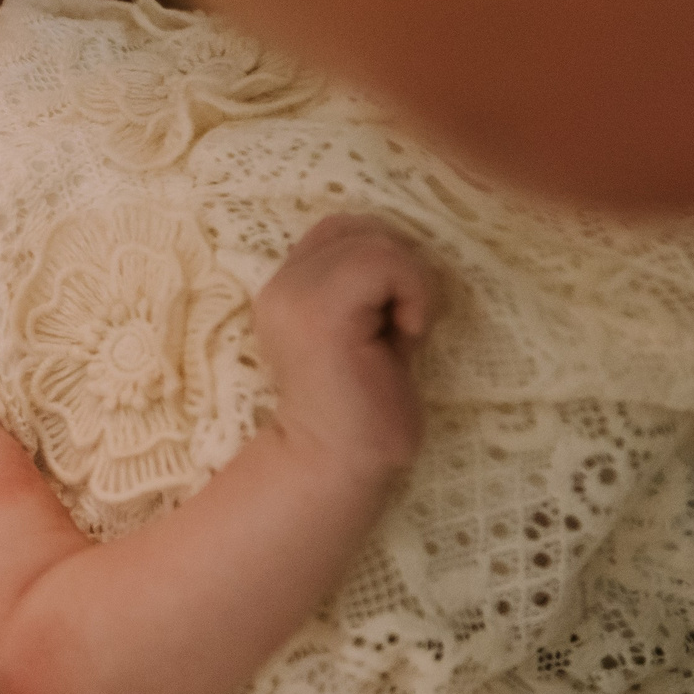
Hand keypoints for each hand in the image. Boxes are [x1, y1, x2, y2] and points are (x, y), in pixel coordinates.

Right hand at [253, 214, 435, 477]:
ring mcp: (295, 294)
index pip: (340, 229)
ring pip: (375, 241)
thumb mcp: (368, 328)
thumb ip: (371, 286)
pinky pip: (384, 263)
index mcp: (287, 287)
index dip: (380, 260)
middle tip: (398, 326)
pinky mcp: (321, 312)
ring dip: (409, 283)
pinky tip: (406, 335)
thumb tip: (411, 249)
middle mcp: (281, 283)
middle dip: (397, 269)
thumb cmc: (363, 409)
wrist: (336, 466)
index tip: (388, 317)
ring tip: (400, 332)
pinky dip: (413, 291)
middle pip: (359, 226)